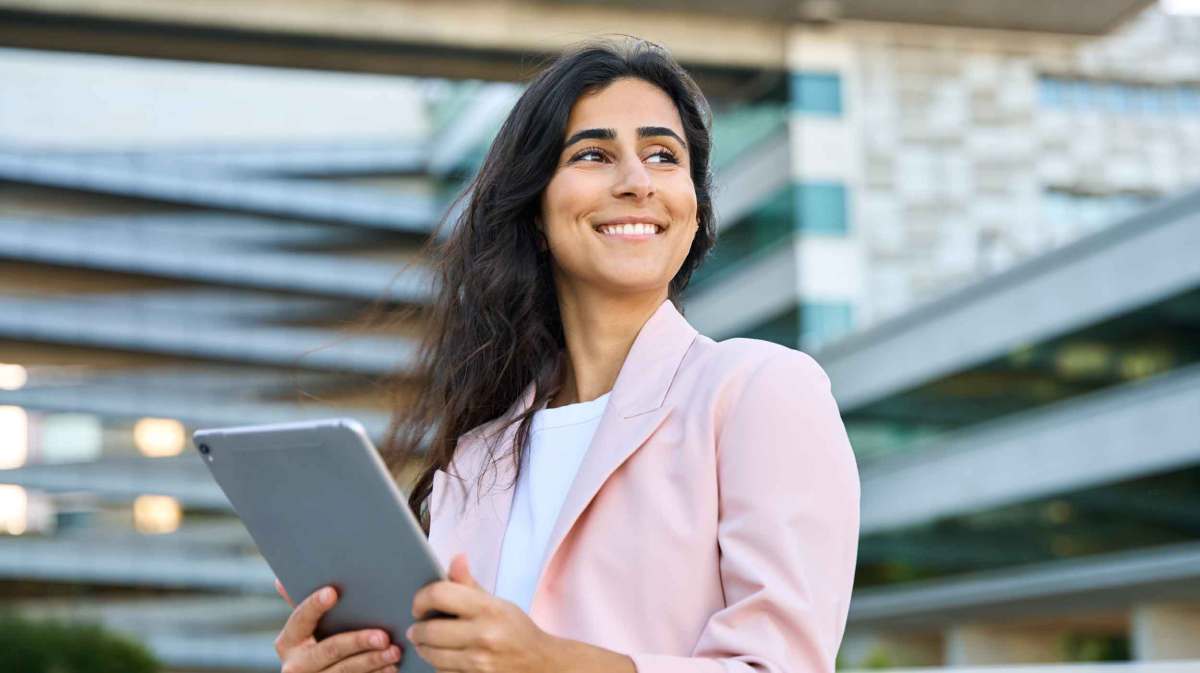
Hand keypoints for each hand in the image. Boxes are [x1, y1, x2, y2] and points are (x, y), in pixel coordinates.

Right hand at [273, 579, 404, 672]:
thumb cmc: (320, 645)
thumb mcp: (310, 630)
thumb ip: (307, 609)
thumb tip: (280, 581)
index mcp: (289, 642)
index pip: (301, 619)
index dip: (314, 605)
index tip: (332, 592)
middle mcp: (295, 666)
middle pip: (330, 649)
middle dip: (358, 641)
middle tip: (383, 636)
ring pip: (346, 670)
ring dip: (373, 661)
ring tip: (394, 651)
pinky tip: (391, 667)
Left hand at [407, 553, 559, 671]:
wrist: (539, 664)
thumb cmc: (516, 630)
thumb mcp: (497, 602)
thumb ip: (470, 584)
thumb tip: (456, 559)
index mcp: (488, 608)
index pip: (439, 595)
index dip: (421, 599)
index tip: (419, 606)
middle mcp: (483, 635)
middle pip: (429, 630)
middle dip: (417, 629)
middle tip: (416, 628)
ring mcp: (479, 662)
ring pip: (432, 655)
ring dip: (424, 648)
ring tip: (426, 642)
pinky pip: (442, 672)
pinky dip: (438, 665)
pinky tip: (445, 658)